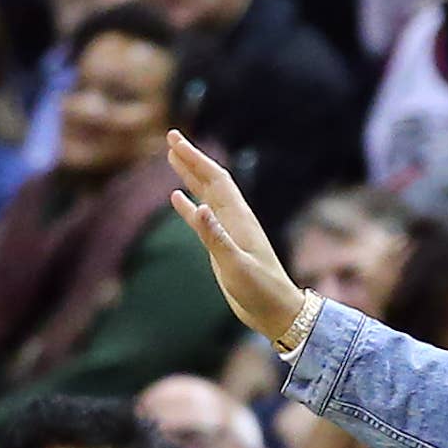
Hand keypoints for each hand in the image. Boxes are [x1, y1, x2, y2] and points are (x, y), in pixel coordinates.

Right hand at [167, 129, 306, 340]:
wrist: (276, 311)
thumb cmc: (261, 291)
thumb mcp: (236, 265)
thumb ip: (216, 238)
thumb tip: (198, 208)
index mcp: (239, 219)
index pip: (215, 179)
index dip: (195, 158)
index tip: (174, 140)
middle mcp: (235, 219)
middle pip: (210, 180)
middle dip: (191, 158)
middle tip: (170, 136)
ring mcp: (229, 231)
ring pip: (206, 195)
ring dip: (189, 175)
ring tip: (172, 157)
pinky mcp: (223, 246)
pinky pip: (203, 219)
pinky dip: (188, 206)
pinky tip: (176, 198)